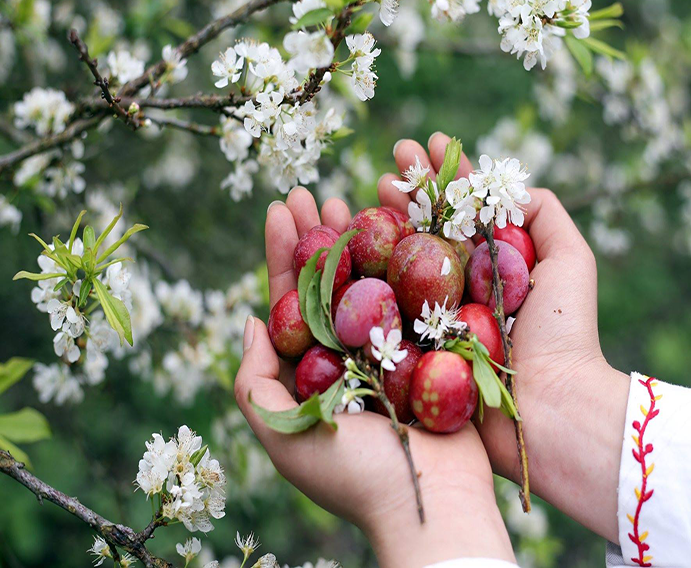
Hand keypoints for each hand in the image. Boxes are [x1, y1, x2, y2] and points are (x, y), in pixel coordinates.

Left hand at [234, 188, 515, 567]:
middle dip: (317, 237)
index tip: (279, 209)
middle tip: (310, 193)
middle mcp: (351, 354)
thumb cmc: (354, 476)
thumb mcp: (282, 436)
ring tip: (349, 200)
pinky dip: (407, 259)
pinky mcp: (434, 346)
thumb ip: (254, 383)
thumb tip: (249, 321)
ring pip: (373, 282)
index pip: (290, 301)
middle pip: (329, 283)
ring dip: (361, 239)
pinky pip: (417, 294)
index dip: (281, 254)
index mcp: (313, 371)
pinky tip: (400, 224)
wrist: (432, 502)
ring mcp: (394, 348)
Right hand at [379, 134, 629, 542]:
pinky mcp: (411, 346)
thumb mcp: (570, 261)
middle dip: (405, 191)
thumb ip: (546, 215)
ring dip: (376, 226)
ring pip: (397, 262)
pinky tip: (345, 246)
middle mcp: (457, 286)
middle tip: (387, 161)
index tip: (424, 144)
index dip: (442, 176)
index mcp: (490, 265)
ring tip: (360, 192)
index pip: (460, 210)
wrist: (550, 409)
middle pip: (424, 229)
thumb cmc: (564, 333)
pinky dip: (360, 277)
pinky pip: (380, 306)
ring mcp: (432, 316)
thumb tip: (512, 185)